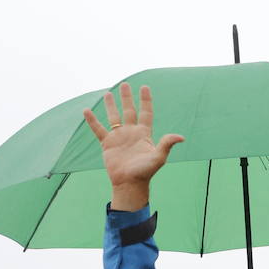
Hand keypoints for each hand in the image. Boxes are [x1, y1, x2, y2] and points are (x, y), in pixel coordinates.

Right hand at [82, 84, 185, 211]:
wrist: (129, 184)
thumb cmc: (145, 172)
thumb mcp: (158, 157)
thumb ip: (167, 144)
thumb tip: (181, 137)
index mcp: (144, 134)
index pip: (145, 113)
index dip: (146, 100)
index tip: (145, 87)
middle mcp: (131, 133)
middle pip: (129, 111)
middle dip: (127, 98)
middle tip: (125, 84)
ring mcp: (118, 137)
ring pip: (114, 117)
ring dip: (110, 105)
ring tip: (108, 93)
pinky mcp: (107, 144)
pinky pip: (98, 129)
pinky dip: (92, 120)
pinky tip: (86, 110)